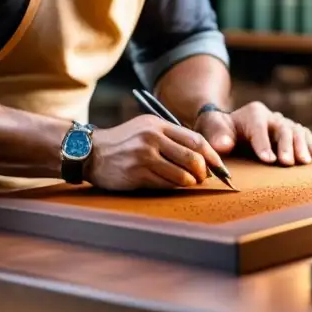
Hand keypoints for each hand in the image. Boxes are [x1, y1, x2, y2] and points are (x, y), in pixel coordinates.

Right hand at [85, 115, 226, 190]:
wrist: (91, 152)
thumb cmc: (124, 142)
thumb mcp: (146, 129)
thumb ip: (172, 137)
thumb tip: (203, 156)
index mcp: (158, 125)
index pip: (196, 140)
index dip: (212, 156)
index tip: (220, 167)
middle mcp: (152, 138)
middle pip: (193, 158)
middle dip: (204, 172)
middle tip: (204, 178)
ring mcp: (144, 156)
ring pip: (182, 175)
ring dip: (190, 183)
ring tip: (189, 182)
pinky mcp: (137, 174)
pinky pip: (166, 185)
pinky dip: (174, 187)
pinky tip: (172, 185)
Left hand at [196, 102, 311, 165]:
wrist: (228, 125)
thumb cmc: (219, 129)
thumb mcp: (212, 127)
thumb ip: (217, 135)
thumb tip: (224, 146)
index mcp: (253, 113)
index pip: (259, 127)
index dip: (263, 143)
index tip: (268, 160)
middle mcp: (271, 116)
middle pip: (282, 128)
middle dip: (286, 145)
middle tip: (287, 163)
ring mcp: (282, 123)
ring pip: (296, 130)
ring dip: (301, 145)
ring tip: (304, 161)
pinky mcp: (289, 131)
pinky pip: (303, 134)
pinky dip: (310, 142)